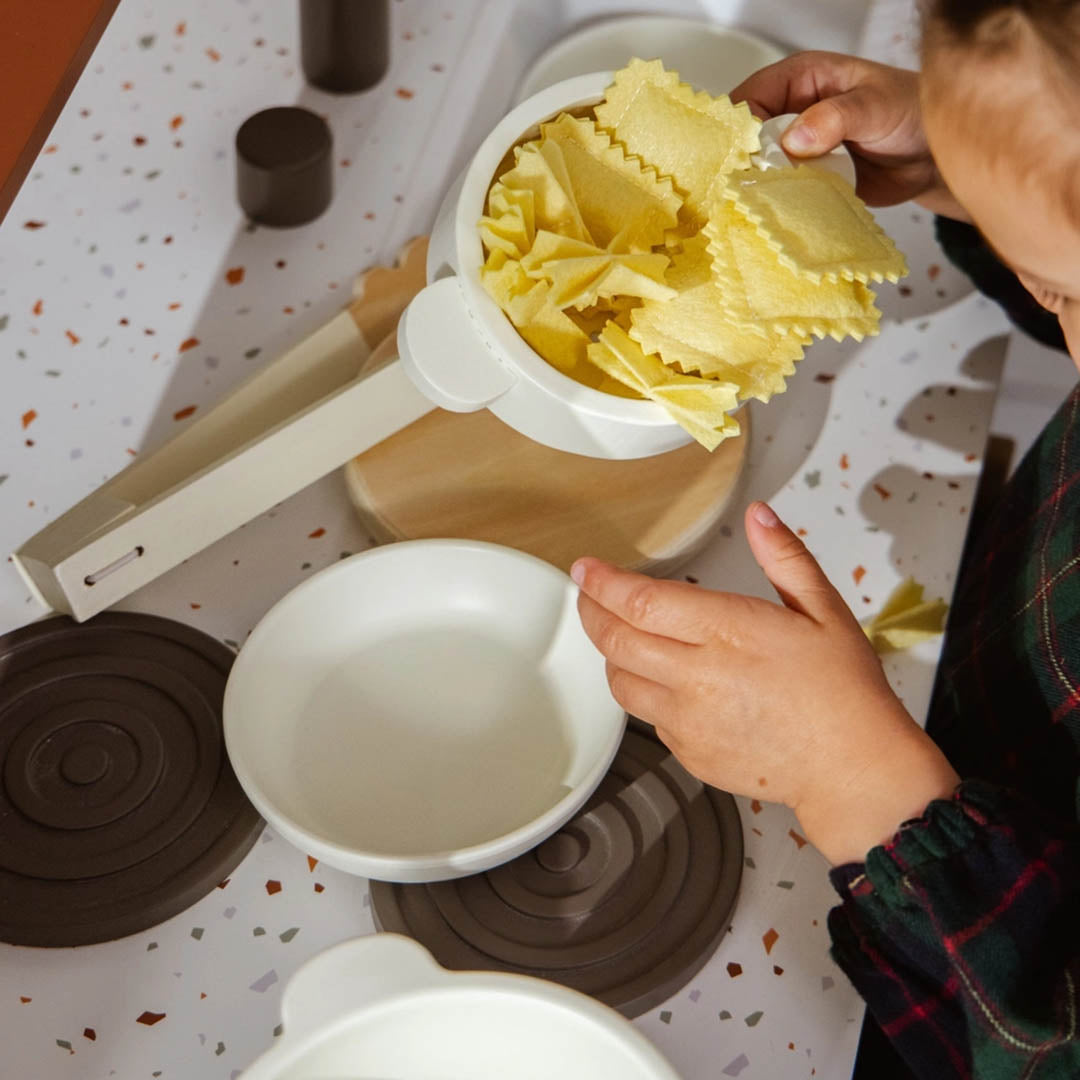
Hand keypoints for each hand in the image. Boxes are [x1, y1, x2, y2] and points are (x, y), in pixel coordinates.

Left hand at [572, 501, 958, 865]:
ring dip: (612, 654)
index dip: (602, 583)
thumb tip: (759, 516)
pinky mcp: (689, 752)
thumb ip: (785, 558)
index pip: (640, 601)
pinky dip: (646, 694)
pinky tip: (665, 680)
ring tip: (622, 635)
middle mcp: (699, 676)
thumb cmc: (844, 692)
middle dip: (591, 612)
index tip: (585, 570)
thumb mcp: (824, 611)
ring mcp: (689, 720)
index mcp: (729, 631)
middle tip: (588, 595)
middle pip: (615, 640)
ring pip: (620, 682)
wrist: (854, 769)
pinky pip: (648, 718)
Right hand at [731, 51, 969, 218]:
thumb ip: (837, 117)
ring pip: (760, 170)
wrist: (933, 157)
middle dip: (743, 163)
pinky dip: (775, 206)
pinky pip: (780, 194)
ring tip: (754, 209)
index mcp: (801, 80)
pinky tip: (772, 217)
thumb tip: (794, 138)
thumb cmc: (912, 113)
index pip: (752, 98)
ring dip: (757, 189)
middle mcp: (791, 114)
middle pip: (748, 139)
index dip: (740, 127)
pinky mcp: (804, 181)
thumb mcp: (877, 106)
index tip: (742, 157)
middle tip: (743, 189)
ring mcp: (795, 151)